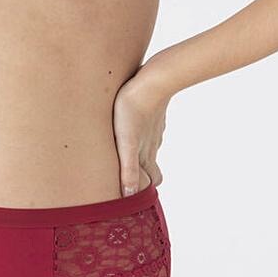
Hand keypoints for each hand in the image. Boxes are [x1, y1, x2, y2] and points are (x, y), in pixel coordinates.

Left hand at [112, 68, 171, 196]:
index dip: (147, 187)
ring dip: (140, 150)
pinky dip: (141, 131)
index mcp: (148, 153)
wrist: (152, 81)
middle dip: (143, 171)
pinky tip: (130, 123)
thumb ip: (129, 169)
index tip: (135, 191)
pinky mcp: (152, 110)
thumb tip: (129, 195)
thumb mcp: (127, 142)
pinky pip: (148, 124)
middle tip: (127, 172)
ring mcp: (155, 126)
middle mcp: (154, 142)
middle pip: (152, 163)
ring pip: (150, 143)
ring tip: (123, 149)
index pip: (154, 178)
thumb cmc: (134, 111)